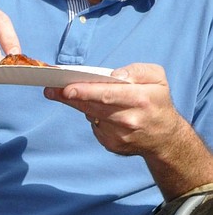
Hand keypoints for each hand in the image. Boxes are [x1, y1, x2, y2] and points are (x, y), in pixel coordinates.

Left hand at [44, 63, 212, 196]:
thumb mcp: (158, 78)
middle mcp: (128, 119)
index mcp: (140, 99)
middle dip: (70, 97)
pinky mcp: (111, 144)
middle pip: (93, 106)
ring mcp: (118, 135)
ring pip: (91, 115)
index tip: (67, 88)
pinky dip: (92, 115)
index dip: (86, 91)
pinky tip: (93, 108)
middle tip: (50, 89)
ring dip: (77, 103)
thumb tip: (115, 76)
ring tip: (61, 92)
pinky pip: (95, 125)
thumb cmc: (157, 101)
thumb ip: (137, 71)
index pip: (108, 94)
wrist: (164, 138)